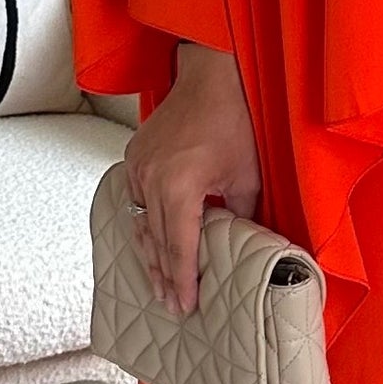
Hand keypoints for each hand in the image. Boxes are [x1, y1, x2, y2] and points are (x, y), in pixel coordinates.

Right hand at [124, 42, 261, 315]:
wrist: (211, 78)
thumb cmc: (234, 122)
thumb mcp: (247, 176)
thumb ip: (241, 215)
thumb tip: (242, 244)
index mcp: (179, 187)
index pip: (179, 246)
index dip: (183, 279)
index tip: (186, 305)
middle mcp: (151, 179)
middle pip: (156, 240)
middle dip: (164, 276)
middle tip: (171, 306)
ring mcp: (138, 167)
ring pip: (141, 223)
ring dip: (149, 256)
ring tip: (157, 285)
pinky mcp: (135, 157)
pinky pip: (135, 201)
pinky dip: (142, 226)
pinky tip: (147, 244)